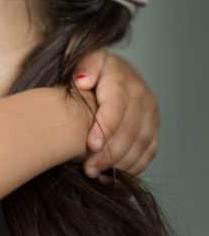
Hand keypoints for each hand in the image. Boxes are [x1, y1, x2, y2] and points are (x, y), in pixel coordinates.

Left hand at [73, 50, 159, 178]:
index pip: (116, 108)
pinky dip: (133, 166)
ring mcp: (150, 114)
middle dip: (109, 153)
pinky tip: (113, 175)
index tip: (91, 146)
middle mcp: (142, 97)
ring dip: (120, 164)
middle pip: (129, 131)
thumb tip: (83, 81)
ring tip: (96, 174)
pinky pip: (148, 152)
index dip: (105, 128)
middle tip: (88, 168)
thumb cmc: (88, 69)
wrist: (108, 71)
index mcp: (122, 80)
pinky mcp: (153, 128)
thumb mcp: (83, 60)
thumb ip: (83, 67)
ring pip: (140, 145)